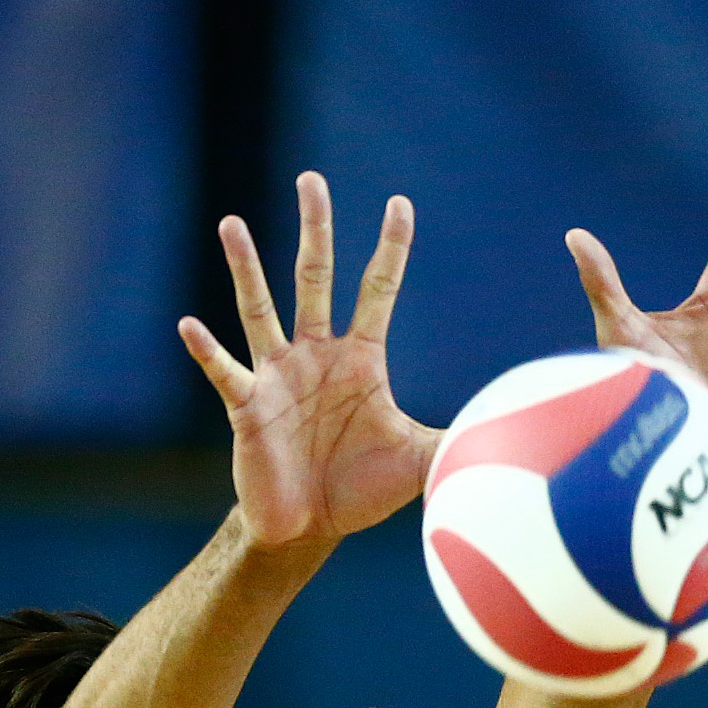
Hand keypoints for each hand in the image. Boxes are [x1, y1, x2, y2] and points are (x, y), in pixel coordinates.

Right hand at [179, 176, 441, 546]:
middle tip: (312, 179)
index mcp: (360, 358)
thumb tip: (518, 436)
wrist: (308, 527)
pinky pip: (225, 371)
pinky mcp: (248, 407)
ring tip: (232, 224)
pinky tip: (189, 323)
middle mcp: (316, 354)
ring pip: (261, 309)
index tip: (399, 203)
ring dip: (246, 268)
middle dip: (317, 230)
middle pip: (316, 278)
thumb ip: (459, 439)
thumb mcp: (419, 461)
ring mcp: (278, 376)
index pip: (377, 290)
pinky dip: (207, 349)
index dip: (390, 249)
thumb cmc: (360, 489)